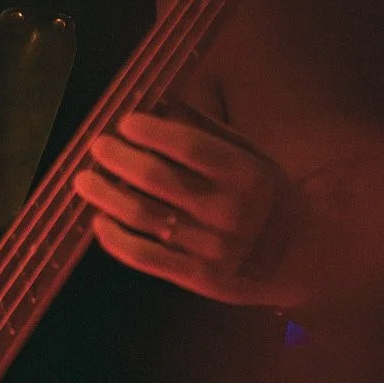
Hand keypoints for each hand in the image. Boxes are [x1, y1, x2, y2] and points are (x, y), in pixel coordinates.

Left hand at [74, 109, 301, 306]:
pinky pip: (146, 257)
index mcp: (245, 174)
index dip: (150, 132)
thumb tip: (156, 104)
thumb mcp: (249, 155)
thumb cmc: (264, 193)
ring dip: (106, 196)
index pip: (188, 147)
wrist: (299, 255)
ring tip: (83, 180)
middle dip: (118, 159)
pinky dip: (115, 239)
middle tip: (97, 146)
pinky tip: (98, 222)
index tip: (125, 122)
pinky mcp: (197, 278)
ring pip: (144, 218)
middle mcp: (229, 212)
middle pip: (157, 180)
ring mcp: (212, 249)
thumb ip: (205, 131)